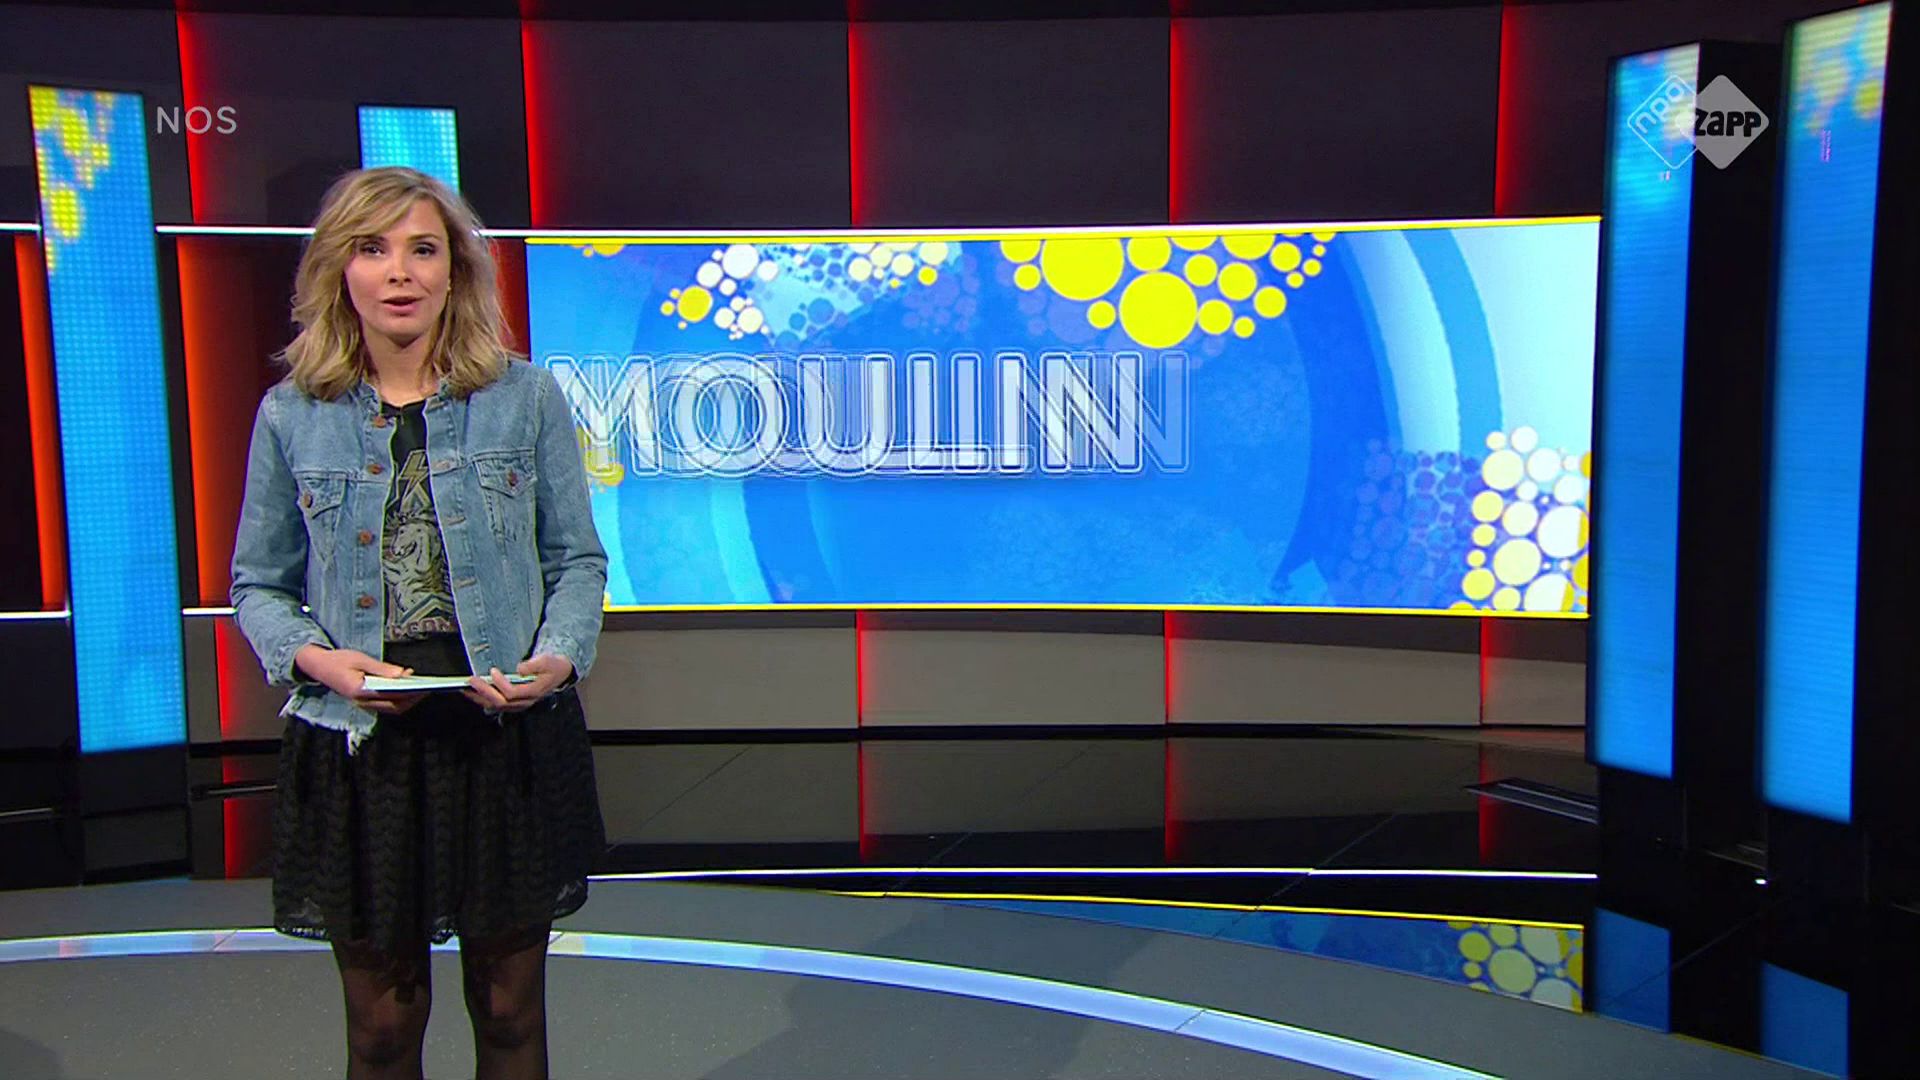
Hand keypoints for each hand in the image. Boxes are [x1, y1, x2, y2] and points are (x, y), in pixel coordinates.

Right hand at [293, 644, 427, 714]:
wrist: (317, 666)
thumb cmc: (338, 660)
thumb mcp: (360, 659)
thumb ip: (381, 669)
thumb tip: (402, 674)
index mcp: (359, 692)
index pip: (390, 696)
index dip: (409, 693)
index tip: (424, 686)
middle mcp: (361, 702)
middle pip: (394, 707)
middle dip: (413, 699)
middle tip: (428, 688)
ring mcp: (363, 704)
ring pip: (391, 708)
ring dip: (407, 699)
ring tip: (422, 686)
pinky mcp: (365, 702)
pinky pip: (385, 703)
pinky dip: (398, 697)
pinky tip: (407, 685)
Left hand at [460, 655, 571, 713]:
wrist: (559, 672)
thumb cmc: (552, 666)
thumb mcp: (547, 661)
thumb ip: (534, 665)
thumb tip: (520, 668)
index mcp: (533, 692)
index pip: (512, 693)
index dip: (500, 683)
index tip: (493, 671)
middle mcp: (524, 701)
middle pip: (500, 701)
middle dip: (484, 691)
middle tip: (471, 680)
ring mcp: (518, 704)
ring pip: (496, 705)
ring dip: (479, 697)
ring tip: (466, 689)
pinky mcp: (513, 702)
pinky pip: (495, 704)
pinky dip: (482, 699)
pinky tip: (473, 693)